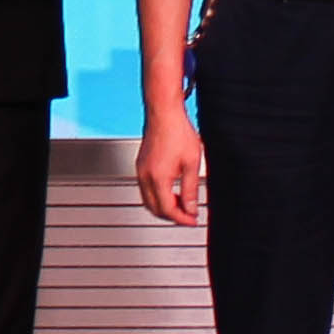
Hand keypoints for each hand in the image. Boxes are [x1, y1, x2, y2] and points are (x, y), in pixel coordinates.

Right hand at [137, 111, 203, 225]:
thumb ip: (190, 190)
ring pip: (148, 201)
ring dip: (164, 207)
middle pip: (155, 209)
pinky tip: (171, 191)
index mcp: (158, 178)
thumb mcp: (191, 164)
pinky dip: (158, 196)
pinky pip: (145, 190)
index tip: (193, 220)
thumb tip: (191, 208)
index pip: (167, 210)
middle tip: (188, 216)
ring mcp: (141, 171)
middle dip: (172, 216)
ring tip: (181, 205)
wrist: (164, 113)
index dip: (182, 219)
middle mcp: (145, 177)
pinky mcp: (140, 165)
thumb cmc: (177, 132)